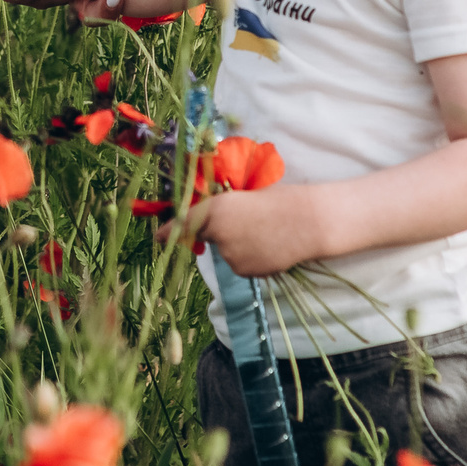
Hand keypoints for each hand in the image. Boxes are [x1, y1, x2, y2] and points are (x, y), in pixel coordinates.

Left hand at [162, 187, 327, 277]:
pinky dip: (250, 257)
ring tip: (265, 233)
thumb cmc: (280, 199)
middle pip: (209, 236)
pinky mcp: (245, 271)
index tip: (157, 238)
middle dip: (219, 232)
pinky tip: (270, 246)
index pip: (184, 222)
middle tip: (247, 222)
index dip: (168, 231)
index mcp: (216, 208)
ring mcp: (231, 256)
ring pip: (226, 252)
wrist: (309, 222)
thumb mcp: (245, 195)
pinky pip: (240, 264)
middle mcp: (218, 234)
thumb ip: (222, 208)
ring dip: (238, 245)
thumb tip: (208, 218)